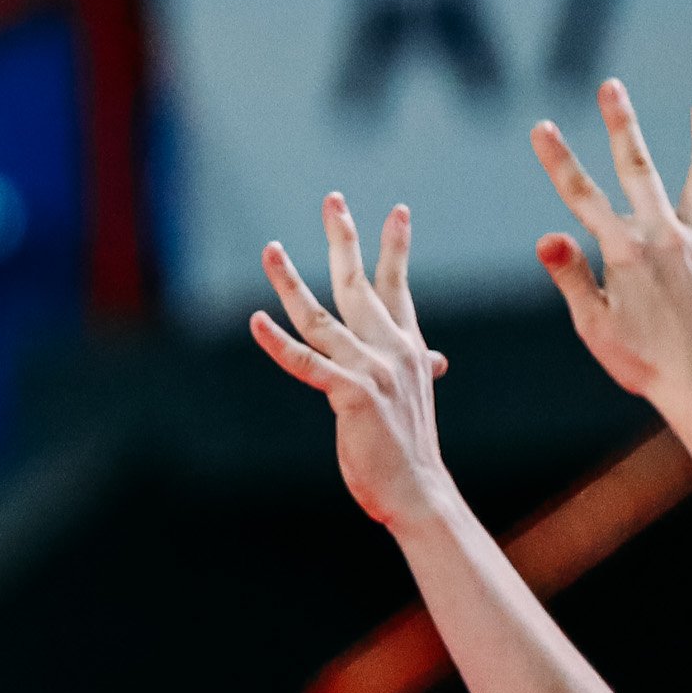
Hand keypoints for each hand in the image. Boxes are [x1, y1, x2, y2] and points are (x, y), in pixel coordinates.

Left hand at [249, 195, 455, 533]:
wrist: (419, 491)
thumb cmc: (410, 450)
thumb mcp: (414, 400)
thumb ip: (417, 370)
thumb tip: (436, 359)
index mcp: (407, 349)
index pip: (399, 288)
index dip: (396, 248)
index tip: (398, 210)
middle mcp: (392, 351)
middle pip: (361, 284)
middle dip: (344, 239)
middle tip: (332, 200)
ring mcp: (372, 370)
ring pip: (321, 316)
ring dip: (290, 281)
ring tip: (269, 249)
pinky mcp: (351, 394)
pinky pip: (306, 363)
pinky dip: (278, 342)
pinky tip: (255, 320)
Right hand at [529, 81, 691, 409]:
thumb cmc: (642, 362)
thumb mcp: (594, 326)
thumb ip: (571, 277)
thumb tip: (545, 237)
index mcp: (624, 254)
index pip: (582, 198)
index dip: (558, 160)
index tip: (542, 127)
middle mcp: (665, 237)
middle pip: (639, 170)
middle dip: (623, 125)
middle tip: (611, 86)